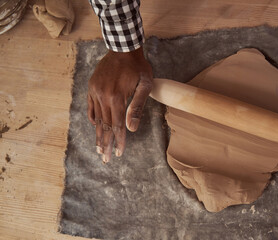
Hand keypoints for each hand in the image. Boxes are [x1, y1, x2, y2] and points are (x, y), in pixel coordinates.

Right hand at [87, 47, 152, 162]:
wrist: (123, 48)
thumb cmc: (138, 67)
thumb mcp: (145, 85)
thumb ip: (138, 107)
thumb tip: (132, 128)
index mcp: (117, 97)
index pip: (118, 126)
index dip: (119, 141)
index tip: (119, 154)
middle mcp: (103, 96)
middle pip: (105, 126)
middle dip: (106, 144)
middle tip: (105, 160)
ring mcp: (95, 92)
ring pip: (97, 119)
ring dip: (99, 135)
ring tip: (99, 149)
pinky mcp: (92, 87)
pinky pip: (90, 107)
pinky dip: (93, 118)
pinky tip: (95, 128)